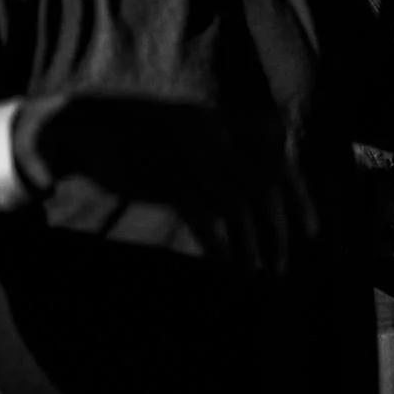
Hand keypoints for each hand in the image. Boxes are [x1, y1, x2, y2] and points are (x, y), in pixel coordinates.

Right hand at [12, 93, 296, 273]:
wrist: (82, 127)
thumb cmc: (137, 140)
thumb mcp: (186, 139)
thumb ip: (223, 161)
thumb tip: (260, 198)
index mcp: (221, 121)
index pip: (276, 158)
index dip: (300, 196)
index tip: (311, 231)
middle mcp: (211, 132)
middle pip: (263, 183)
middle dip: (280, 228)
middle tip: (283, 263)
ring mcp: (187, 152)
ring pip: (237, 202)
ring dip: (253, 242)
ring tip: (259, 271)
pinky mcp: (163, 174)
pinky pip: (203, 212)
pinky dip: (220, 241)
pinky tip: (227, 262)